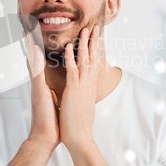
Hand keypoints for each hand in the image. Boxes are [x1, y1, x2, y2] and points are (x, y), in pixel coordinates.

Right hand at [24, 31, 59, 149]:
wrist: (45, 138)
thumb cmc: (52, 123)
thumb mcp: (55, 102)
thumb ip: (53, 93)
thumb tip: (56, 89)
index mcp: (43, 86)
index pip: (40, 64)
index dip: (37, 50)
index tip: (36, 37)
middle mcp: (38, 84)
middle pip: (33, 59)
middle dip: (30, 43)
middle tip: (28, 27)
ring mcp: (37, 87)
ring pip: (33, 62)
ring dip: (30, 47)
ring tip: (27, 32)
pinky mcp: (38, 92)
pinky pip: (37, 73)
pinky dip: (35, 61)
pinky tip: (34, 50)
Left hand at [59, 25, 100, 150]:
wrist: (78, 138)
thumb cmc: (79, 125)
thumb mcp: (85, 107)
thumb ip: (85, 97)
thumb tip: (87, 93)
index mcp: (89, 87)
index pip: (94, 64)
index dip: (96, 51)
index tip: (97, 39)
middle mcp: (88, 84)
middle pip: (93, 58)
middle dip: (94, 42)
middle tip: (96, 28)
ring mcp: (81, 87)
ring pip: (84, 60)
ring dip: (84, 44)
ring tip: (85, 30)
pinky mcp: (73, 91)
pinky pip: (72, 71)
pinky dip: (70, 58)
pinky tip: (68, 47)